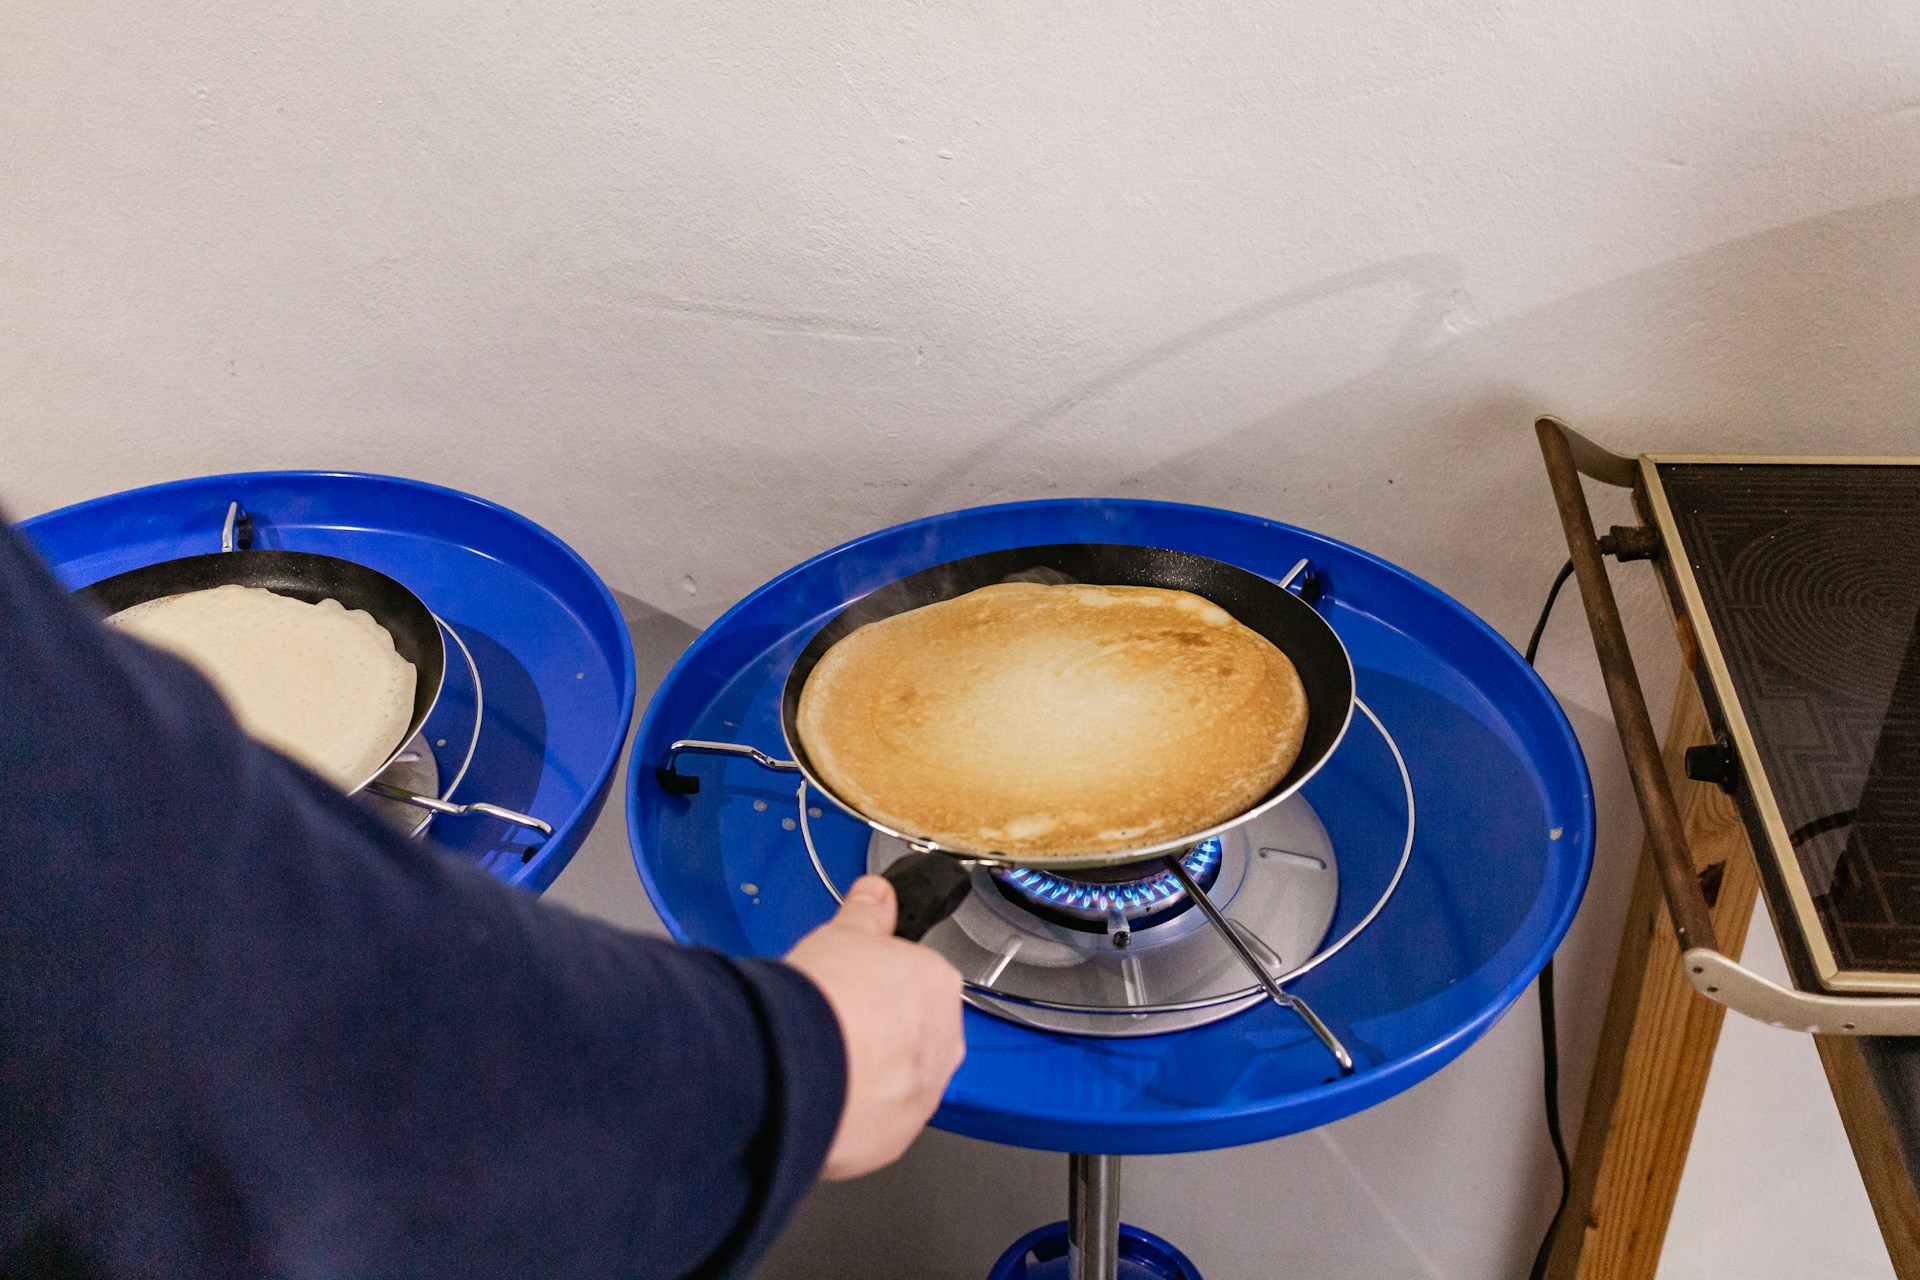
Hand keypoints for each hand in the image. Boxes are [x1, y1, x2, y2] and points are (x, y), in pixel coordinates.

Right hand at [784, 875, 965, 1179]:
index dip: (877, 985)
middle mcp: (943, 1044)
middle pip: (912, 1035)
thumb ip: (867, 913)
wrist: (799, 1064)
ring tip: (821, 1064)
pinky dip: (851, 1114)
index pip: (917, 982)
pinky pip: (875, 1123)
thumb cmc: (826, 997)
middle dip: (877, 1033)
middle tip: (834, 1026)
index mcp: (939, 987)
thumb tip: (877, 892)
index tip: (851, 989)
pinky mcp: (894, 1139)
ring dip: (866, 1076)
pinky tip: (820, 1099)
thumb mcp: (844, 934)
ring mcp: (921, 1096)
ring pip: (896, 1083)